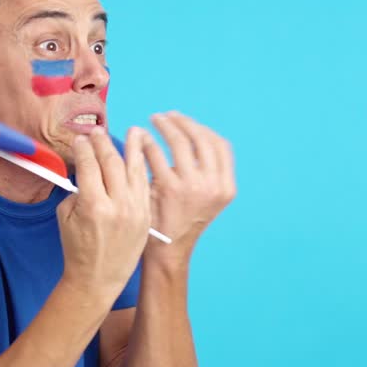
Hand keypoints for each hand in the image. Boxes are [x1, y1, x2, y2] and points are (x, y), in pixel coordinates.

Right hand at [57, 127, 152, 295]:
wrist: (99, 279)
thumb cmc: (78, 249)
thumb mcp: (67, 217)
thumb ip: (78, 190)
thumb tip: (87, 168)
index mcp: (93, 206)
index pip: (89, 166)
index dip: (84, 149)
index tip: (81, 138)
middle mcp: (118, 205)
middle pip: (112, 163)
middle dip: (103, 144)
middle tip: (97, 131)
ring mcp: (136, 210)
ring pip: (134, 170)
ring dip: (133, 147)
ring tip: (133, 130)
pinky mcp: (146, 215)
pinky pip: (144, 185)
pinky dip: (143, 168)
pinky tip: (142, 155)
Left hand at [144, 112, 236, 259]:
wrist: (168, 250)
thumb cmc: (183, 219)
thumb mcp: (208, 198)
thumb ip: (207, 171)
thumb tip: (195, 133)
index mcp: (226, 186)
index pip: (220, 145)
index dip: (202, 129)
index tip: (186, 122)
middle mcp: (213, 185)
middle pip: (201, 138)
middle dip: (182, 122)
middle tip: (166, 115)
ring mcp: (192, 186)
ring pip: (179, 141)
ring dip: (165, 125)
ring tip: (152, 120)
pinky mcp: (167, 188)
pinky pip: (156, 154)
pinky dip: (147, 142)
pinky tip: (140, 139)